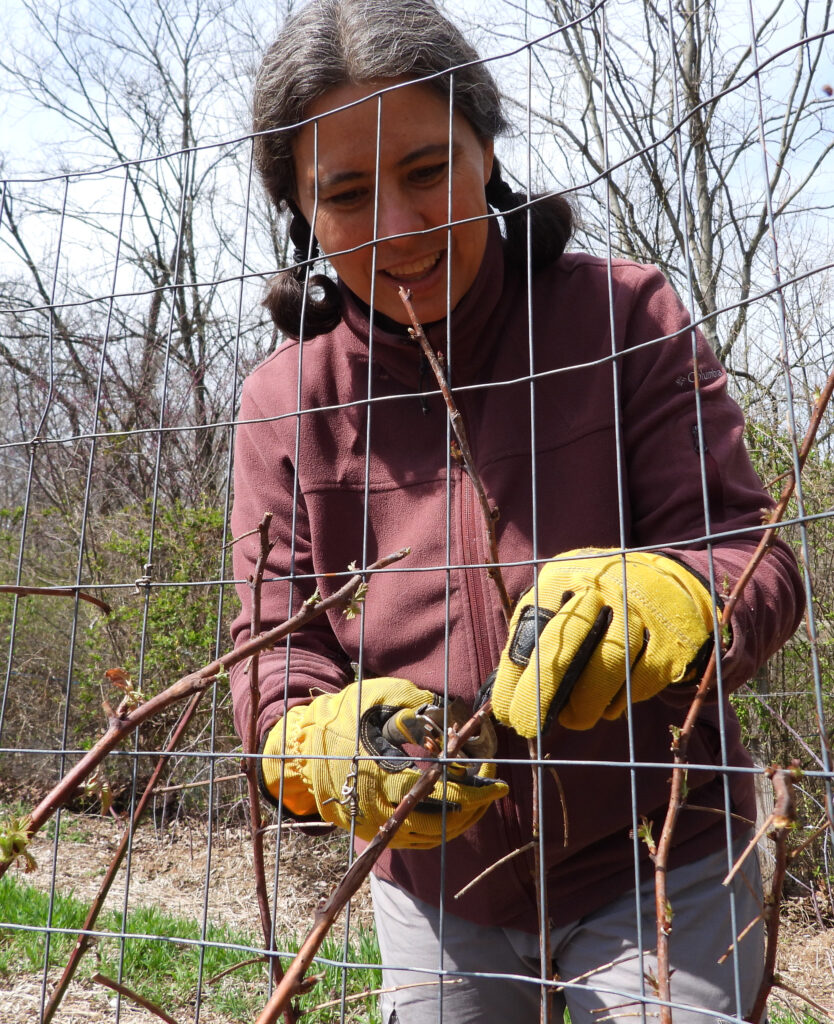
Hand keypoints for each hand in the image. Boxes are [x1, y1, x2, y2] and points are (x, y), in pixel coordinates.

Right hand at [260, 678, 507, 848]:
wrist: (302, 745)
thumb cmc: (343, 716)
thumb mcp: (380, 698)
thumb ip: (414, 708)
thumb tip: (448, 719)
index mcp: (384, 775)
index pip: (441, 793)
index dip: (475, 791)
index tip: (500, 784)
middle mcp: (379, 808)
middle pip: (440, 822)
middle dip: (473, 808)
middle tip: (495, 793)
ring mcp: (373, 824)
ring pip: (428, 836)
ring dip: (457, 821)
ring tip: (478, 802)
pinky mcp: (368, 830)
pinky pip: (411, 839)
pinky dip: (436, 829)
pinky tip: (451, 813)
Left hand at [491, 549, 715, 734]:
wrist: (669, 584)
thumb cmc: (598, 602)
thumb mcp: (562, 598)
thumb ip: (534, 637)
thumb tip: (505, 696)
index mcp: (564, 578)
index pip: (530, 630)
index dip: (514, 675)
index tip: (506, 709)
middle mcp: (601, 590)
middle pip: (564, 649)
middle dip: (541, 695)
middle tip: (527, 725)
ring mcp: (638, 615)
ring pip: (605, 671)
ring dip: (584, 705)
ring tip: (573, 718)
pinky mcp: (669, 642)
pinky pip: (637, 683)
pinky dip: (618, 701)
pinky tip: (608, 703)